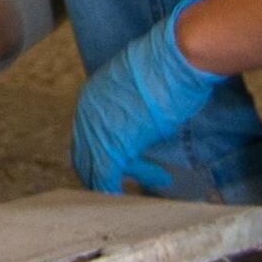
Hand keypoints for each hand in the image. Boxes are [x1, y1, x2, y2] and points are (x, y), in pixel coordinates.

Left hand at [69, 15, 226, 195]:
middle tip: (134, 181)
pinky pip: (105, 178)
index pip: (87, 136)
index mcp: (91, 97)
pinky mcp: (113, 145)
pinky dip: (112, 193)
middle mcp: (86, 114)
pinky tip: (127, 203)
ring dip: (117, 184)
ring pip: (94, 170)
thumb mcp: (140, 88)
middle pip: (85, 156)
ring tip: (158, 181)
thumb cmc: (169, 68)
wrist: (175, 58)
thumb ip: (132, 109)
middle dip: (108, 172)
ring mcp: (97, 130)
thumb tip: (143, 122)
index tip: (128, 164)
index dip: (104, 153)